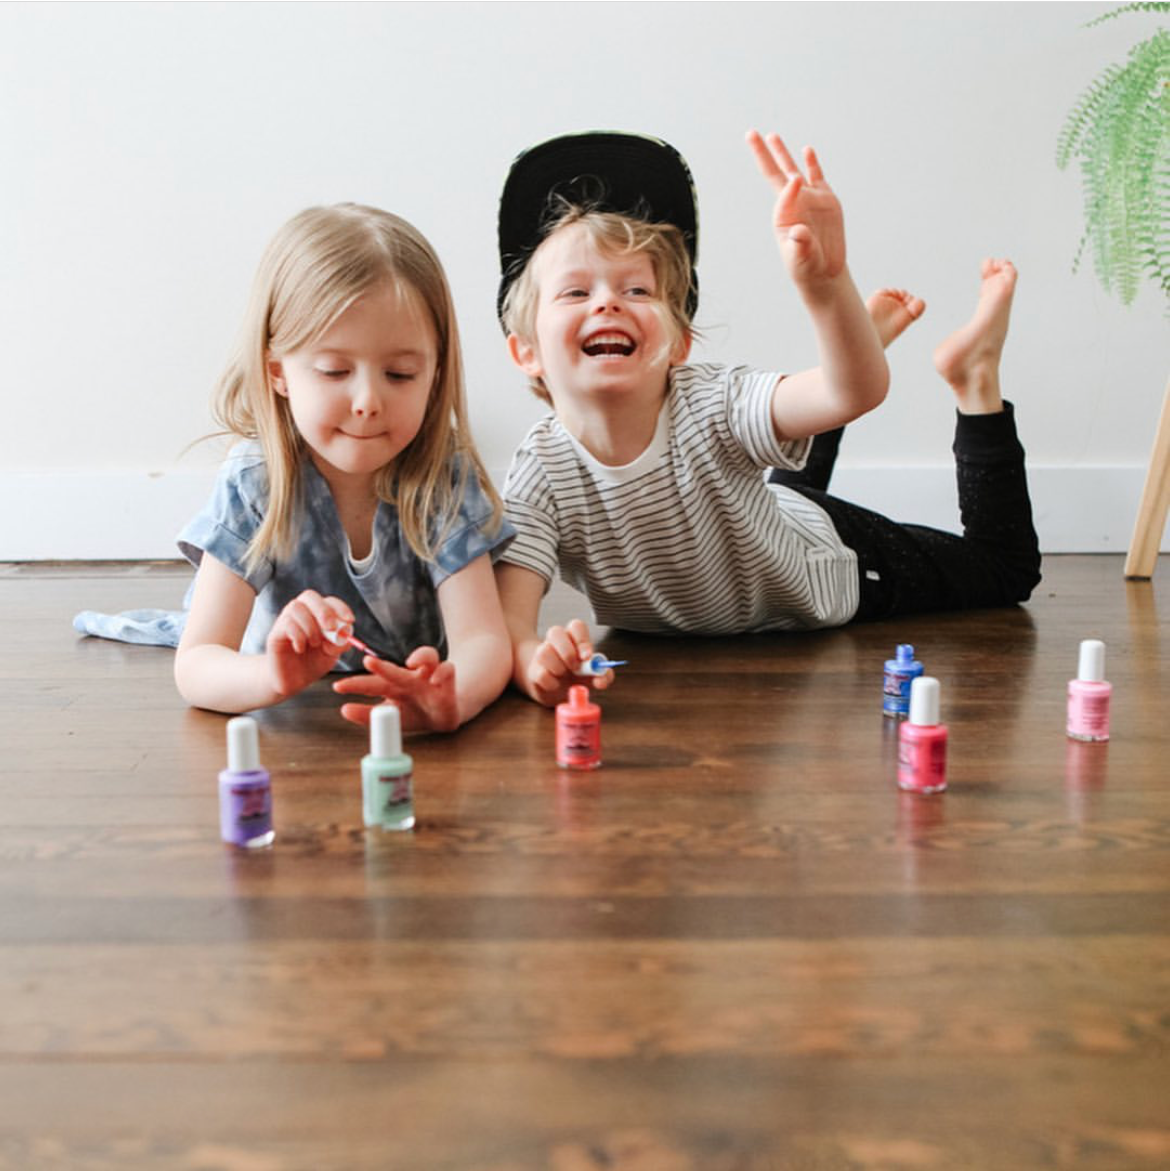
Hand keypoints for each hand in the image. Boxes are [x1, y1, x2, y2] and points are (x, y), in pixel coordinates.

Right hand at [266, 590, 352, 699]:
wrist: (293, 681)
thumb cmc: (312, 664)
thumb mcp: (332, 654)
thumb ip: (339, 644)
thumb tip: (344, 635)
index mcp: (317, 615)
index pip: (328, 601)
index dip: (340, 607)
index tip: (349, 620)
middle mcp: (301, 613)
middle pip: (309, 596)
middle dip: (323, 610)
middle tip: (331, 628)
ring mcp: (285, 621)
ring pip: (296, 608)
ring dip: (310, 626)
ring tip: (315, 644)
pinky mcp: (275, 633)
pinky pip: (286, 624)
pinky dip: (298, 636)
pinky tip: (301, 648)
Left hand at [333, 645, 459, 731]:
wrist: (445, 712)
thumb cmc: (416, 711)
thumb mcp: (392, 715)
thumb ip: (368, 715)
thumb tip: (344, 710)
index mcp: (393, 686)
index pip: (372, 684)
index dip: (356, 684)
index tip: (337, 686)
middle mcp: (409, 678)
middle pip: (395, 669)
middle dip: (382, 667)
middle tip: (368, 662)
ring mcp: (429, 676)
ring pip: (427, 657)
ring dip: (420, 657)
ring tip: (412, 663)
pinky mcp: (448, 679)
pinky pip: (447, 669)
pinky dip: (442, 673)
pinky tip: (436, 680)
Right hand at [525, 618, 612, 707]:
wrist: (556, 690)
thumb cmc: (576, 677)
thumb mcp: (593, 676)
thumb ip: (603, 676)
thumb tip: (601, 680)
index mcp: (573, 638)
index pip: (576, 626)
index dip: (582, 640)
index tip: (587, 657)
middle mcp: (556, 642)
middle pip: (555, 631)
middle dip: (567, 651)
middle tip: (575, 668)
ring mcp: (542, 654)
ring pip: (543, 651)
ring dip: (557, 667)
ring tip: (563, 675)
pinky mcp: (533, 671)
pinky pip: (540, 673)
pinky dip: (551, 682)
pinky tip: (555, 685)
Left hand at [746, 130, 845, 293]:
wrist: (824, 272)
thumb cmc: (807, 267)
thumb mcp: (802, 259)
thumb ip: (800, 244)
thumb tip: (799, 228)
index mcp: (784, 216)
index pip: (783, 194)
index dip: (789, 186)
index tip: (796, 181)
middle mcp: (793, 203)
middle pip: (775, 173)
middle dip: (763, 153)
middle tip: (751, 134)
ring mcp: (809, 199)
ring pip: (794, 169)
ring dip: (782, 153)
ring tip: (772, 136)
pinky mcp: (826, 199)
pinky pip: (817, 176)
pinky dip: (812, 163)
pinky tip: (806, 150)